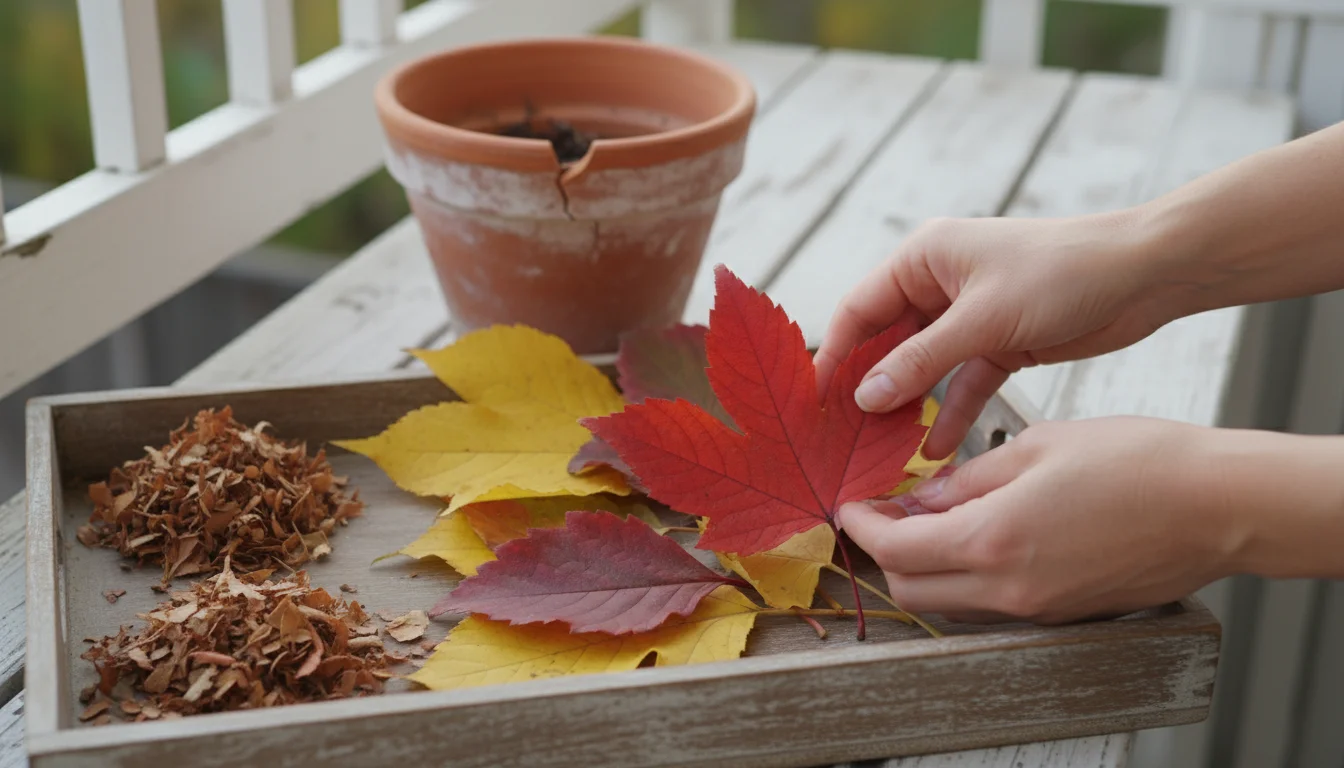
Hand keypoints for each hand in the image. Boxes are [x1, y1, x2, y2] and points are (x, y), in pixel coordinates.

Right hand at [814, 214, 1191, 458]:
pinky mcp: (998, 341)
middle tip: (843, 437)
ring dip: (907, 405)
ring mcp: (968, 314)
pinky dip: (950, 413)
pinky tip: (935, 451)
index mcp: (924, 257)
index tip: (814, 402)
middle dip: (868, 388)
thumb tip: (864, 396)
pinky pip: (961, 382)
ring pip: (922, 367)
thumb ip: (920, 361)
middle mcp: (938, 282)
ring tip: (882, 451)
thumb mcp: (983, 321)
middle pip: (886, 341)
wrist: (1143, 274)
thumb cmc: (1062, 274)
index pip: (859, 310)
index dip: (834, 355)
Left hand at [836, 417, 1243, 623]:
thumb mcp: (1035, 448)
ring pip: (948, 603)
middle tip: (880, 513)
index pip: (896, 550)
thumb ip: (966, 479)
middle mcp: (1010, 588)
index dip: (862, 527)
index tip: (851, 504)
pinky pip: (989, 606)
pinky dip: (964, 578)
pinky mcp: (1062, 614)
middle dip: (882, 554)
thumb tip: (919, 497)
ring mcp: (1038, 609)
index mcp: (994, 540)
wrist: (1217, 505)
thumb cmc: (1137, 461)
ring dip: (922, 568)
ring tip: (924, 521)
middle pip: (912, 589)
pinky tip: (973, 537)